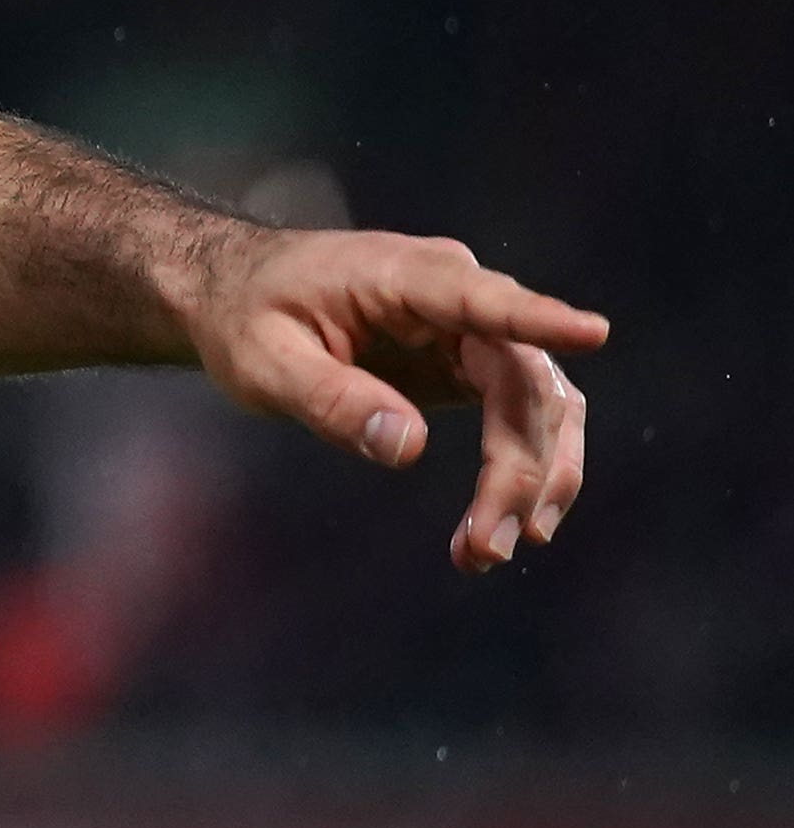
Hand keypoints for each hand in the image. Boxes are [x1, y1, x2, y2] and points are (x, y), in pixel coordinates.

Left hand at [184, 229, 606, 569]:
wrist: (234, 295)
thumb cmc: (245, 317)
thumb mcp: (263, 362)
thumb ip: (331, 399)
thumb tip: (409, 448)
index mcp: (403, 276)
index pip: (481, 298)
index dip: (537, 319)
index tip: (593, 332)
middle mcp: (455, 293)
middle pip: (523, 379)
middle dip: (519, 467)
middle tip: (491, 545)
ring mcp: (472, 331)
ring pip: (541, 405)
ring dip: (533, 479)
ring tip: (491, 552)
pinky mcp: (472, 365)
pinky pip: (524, 416)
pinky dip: (522, 470)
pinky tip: (501, 526)